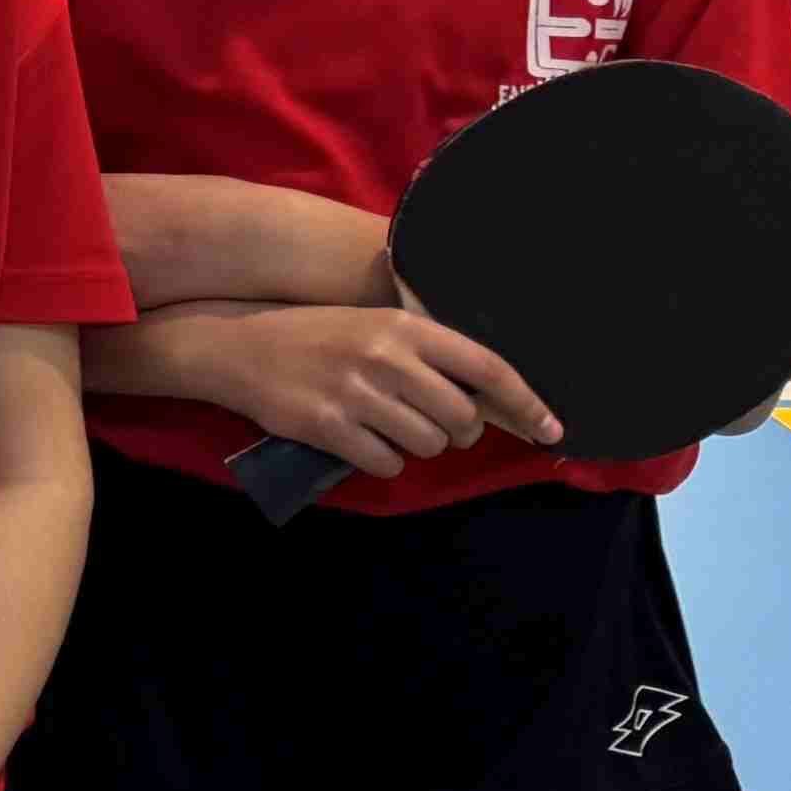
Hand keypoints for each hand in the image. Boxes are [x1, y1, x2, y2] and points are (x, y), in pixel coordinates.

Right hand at [196, 294, 561, 474]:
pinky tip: (361, 441)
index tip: (553, 429)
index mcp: (405, 327)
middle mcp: (387, 357)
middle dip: (458, 431)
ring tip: (389, 428)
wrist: (237, 346)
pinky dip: (383, 461)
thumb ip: (427, 356)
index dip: (528, 403)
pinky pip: (387, 463)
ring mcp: (357, 394)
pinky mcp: (329, 427)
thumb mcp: (374, 328)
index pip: (488, 368)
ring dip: (417, 446)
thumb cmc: (316, 336)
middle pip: (462, 417)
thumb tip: (488, 401)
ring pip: (427, 445)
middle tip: (438, 427)